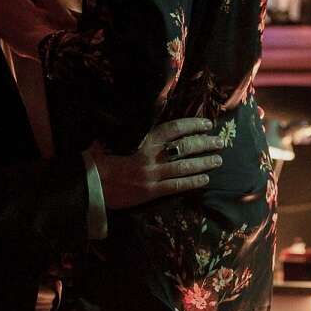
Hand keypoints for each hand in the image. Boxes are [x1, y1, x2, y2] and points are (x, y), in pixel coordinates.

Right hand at [91, 118, 223, 209]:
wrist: (90, 183)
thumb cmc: (100, 159)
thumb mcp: (116, 138)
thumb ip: (132, 131)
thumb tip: (144, 119)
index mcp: (143, 139)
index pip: (174, 128)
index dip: (193, 124)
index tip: (207, 123)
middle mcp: (151, 154)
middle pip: (185, 146)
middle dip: (205, 143)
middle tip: (219, 142)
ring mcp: (153, 173)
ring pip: (185, 166)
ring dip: (204, 162)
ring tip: (218, 160)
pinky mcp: (151, 191)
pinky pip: (177, 185)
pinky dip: (193, 182)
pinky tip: (205, 179)